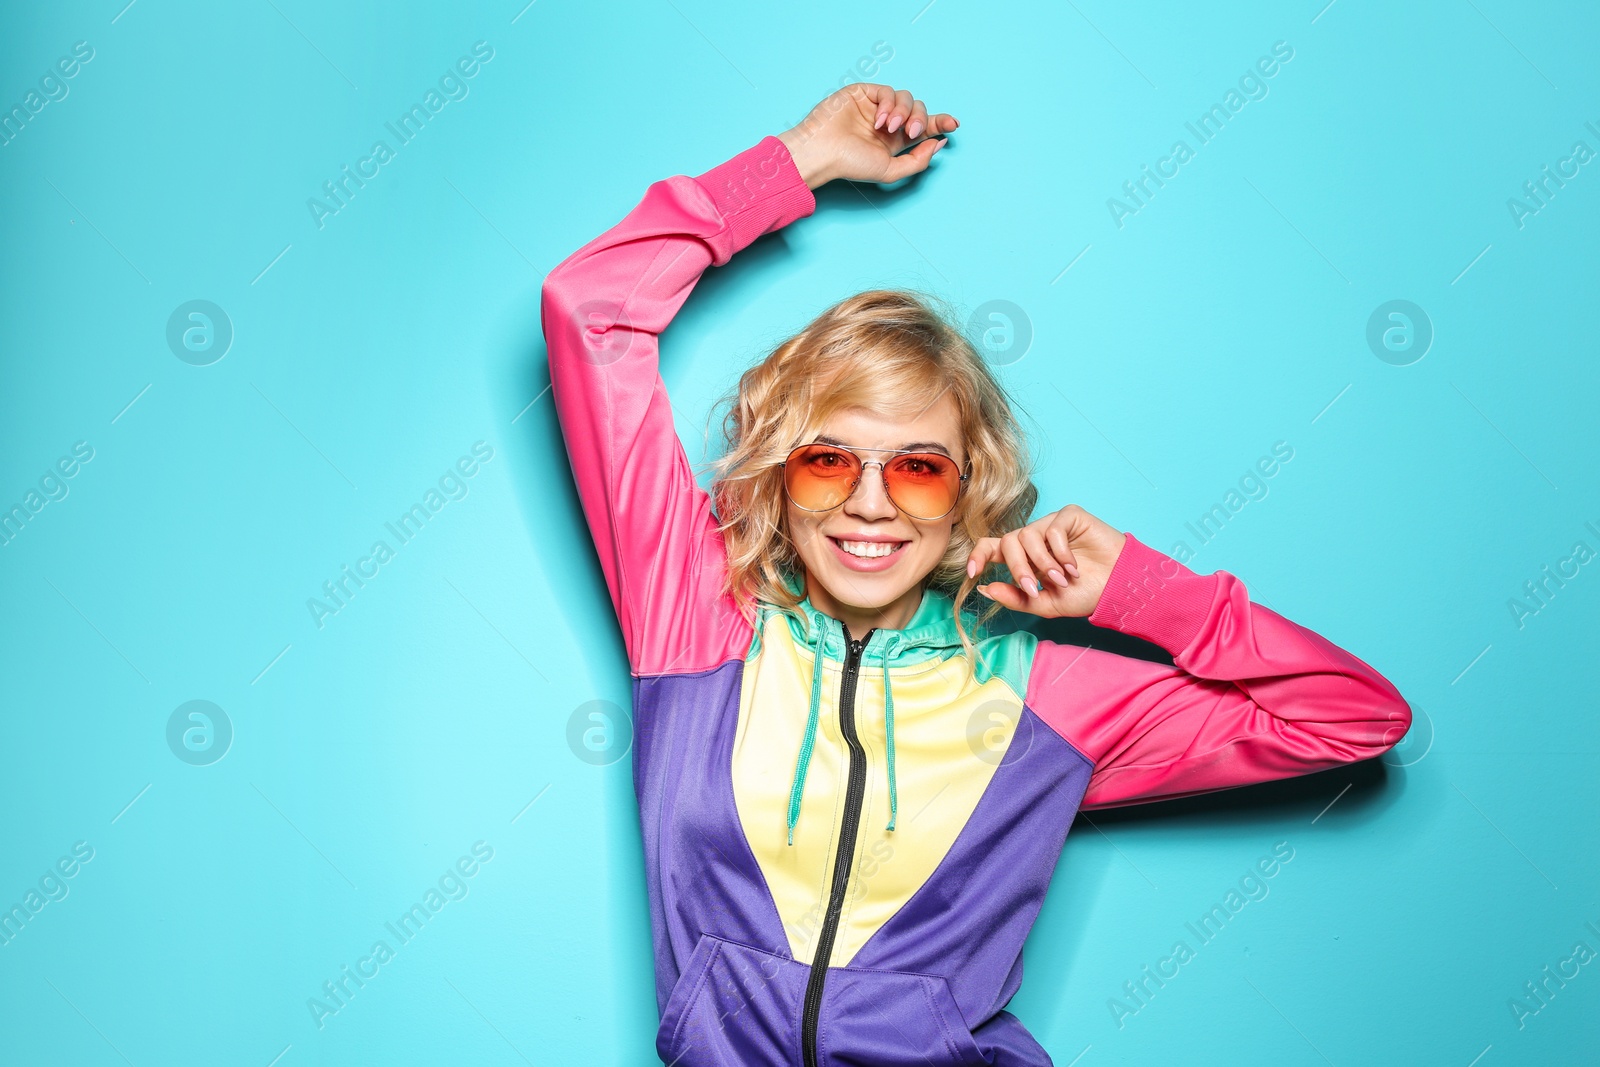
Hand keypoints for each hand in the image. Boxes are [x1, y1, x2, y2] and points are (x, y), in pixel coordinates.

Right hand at [776, 83, 956, 189]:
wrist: (824, 151)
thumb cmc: (851, 164)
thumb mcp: (891, 171)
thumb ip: (917, 160)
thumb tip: (939, 143)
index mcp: (896, 140)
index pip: (925, 127)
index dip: (941, 122)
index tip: (954, 124)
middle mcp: (889, 122)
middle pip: (919, 110)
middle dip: (922, 119)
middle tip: (913, 131)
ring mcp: (877, 106)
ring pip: (906, 98)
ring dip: (904, 112)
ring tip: (889, 127)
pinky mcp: (864, 93)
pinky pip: (888, 92)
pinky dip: (889, 104)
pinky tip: (879, 120)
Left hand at [966, 505, 1127, 618]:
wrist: (1117, 587)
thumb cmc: (1083, 595)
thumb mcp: (1044, 604)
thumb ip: (1015, 598)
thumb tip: (984, 589)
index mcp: (1024, 558)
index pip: (992, 547)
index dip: (978, 555)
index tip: (972, 572)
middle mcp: (1034, 539)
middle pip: (1008, 542)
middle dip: (1018, 569)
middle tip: (1034, 588)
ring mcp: (1051, 525)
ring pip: (1027, 535)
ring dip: (1043, 563)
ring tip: (1062, 579)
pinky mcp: (1069, 516)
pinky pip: (1052, 529)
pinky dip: (1060, 552)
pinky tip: (1074, 566)